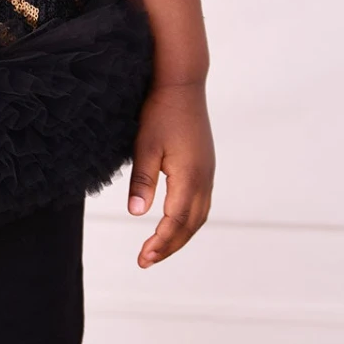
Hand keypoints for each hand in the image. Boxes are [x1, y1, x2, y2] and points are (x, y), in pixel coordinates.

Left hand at [127, 80, 213, 268]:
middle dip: (169, 246)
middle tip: (146, 260)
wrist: (182, 83)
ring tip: (159, 248)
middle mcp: (204, 178)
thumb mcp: (144, 146)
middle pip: (190, 225)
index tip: (143, 258)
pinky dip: (188, 220)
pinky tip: (174, 223)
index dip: (161, 243)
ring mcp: (207, 172)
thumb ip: (142, 181)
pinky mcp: (205, 165)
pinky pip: (201, 203)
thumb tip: (136, 214)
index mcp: (190, 176)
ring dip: (180, 235)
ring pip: (199, 216)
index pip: (176, 221)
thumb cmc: (160, 111)